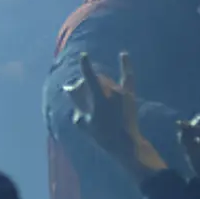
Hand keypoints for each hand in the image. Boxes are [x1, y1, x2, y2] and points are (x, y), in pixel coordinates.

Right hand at [63, 50, 166, 176]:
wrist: (125, 144)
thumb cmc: (102, 135)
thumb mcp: (83, 121)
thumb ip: (77, 102)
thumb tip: (69, 88)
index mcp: (101, 97)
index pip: (90, 78)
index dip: (86, 66)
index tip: (84, 55)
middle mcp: (113, 91)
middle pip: (97, 80)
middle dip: (87, 84)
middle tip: (79, 95)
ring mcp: (123, 92)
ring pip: (107, 81)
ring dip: (99, 83)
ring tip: (92, 96)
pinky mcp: (130, 95)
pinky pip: (127, 77)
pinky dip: (125, 65)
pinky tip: (123, 54)